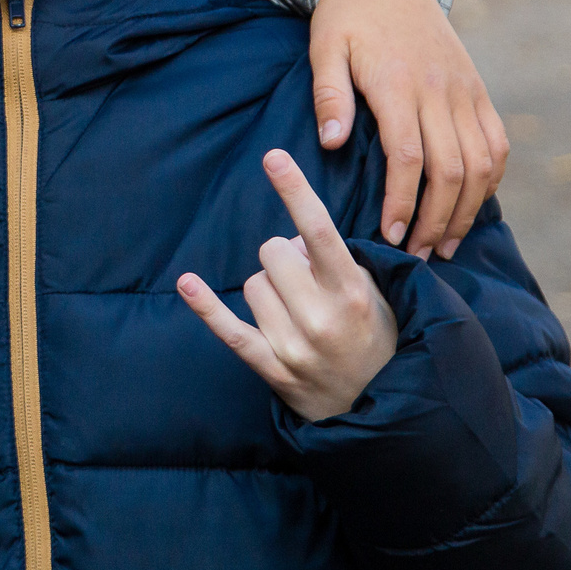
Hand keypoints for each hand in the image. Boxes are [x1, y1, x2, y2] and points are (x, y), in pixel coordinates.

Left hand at [178, 149, 399, 420]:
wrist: (384, 412)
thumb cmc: (377, 339)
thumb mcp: (375, 293)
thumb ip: (338, 258)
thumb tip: (293, 237)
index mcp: (352, 292)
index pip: (319, 230)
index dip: (295, 191)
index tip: (273, 157)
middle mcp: (322, 317)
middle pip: (273, 252)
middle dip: (284, 257)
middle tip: (305, 279)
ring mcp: (294, 345)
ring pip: (252, 284)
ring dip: (268, 289)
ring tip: (296, 313)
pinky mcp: (273, 369)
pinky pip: (229, 330)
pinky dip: (205, 307)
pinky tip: (186, 283)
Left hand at [312, 0, 507, 260]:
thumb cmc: (345, 16)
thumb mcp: (324, 48)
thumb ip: (329, 96)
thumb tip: (331, 144)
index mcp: (398, 84)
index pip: (408, 158)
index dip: (403, 203)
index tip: (391, 238)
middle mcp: (438, 90)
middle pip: (451, 170)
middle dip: (435, 220)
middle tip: (417, 256)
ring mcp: (464, 89)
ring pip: (481, 162)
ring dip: (467, 209)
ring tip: (444, 243)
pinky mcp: (477, 88)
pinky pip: (496, 142)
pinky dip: (490, 178)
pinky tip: (472, 205)